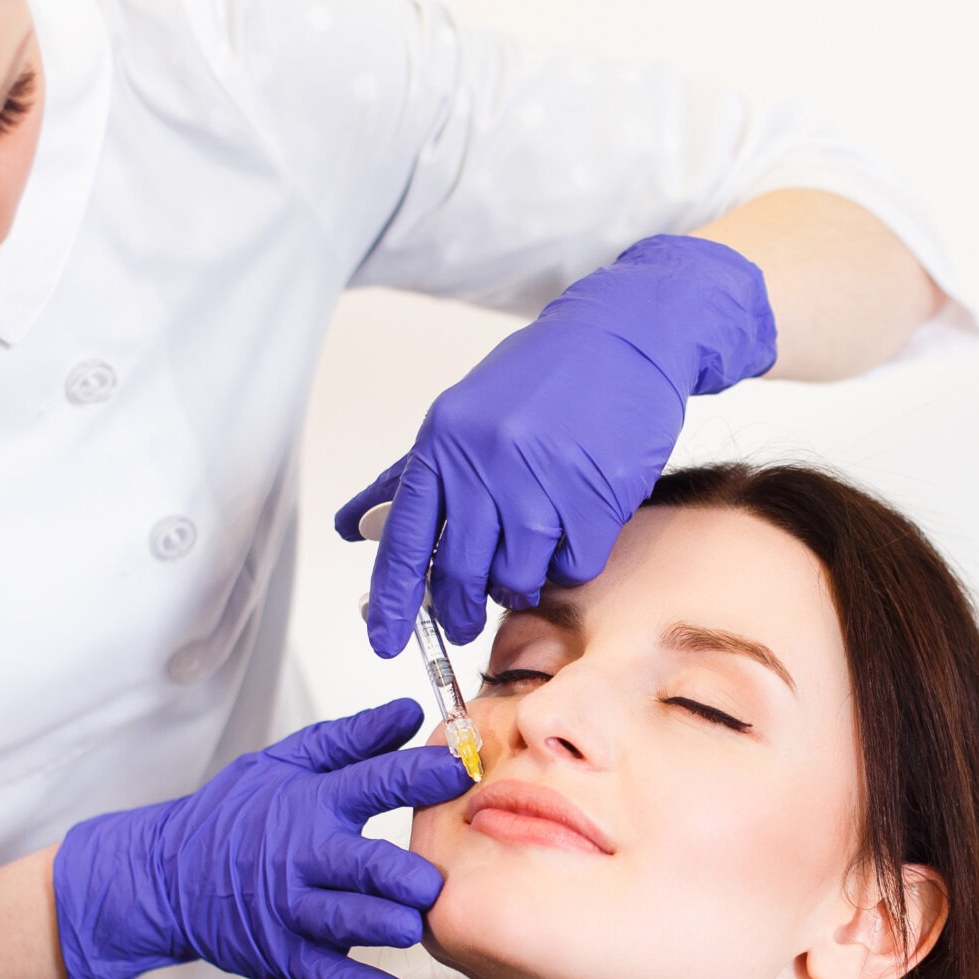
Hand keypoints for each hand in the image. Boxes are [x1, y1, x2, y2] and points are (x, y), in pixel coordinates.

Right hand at [51, 701, 471, 978]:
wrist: (167, 875)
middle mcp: (302, 857)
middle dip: (405, 874)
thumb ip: (352, 739)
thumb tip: (409, 713)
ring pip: (347, 922)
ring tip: (414, 924)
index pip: (373, 783)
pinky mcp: (283, 954)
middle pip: (363, 865)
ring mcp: (291, 910)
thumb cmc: (234, 816)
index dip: (420, 776)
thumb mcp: (285, 763)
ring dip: (388, 925)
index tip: (463, 771)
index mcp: (310, 803)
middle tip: (435, 878)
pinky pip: (328, 976)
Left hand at [337, 234, 777, 653]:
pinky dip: (567, 564)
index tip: (384, 639)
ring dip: (517, 585)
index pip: (405, 539)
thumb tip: (354, 527)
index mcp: (444, 441)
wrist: (624, 339)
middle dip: (459, 611)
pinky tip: (569, 535)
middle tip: (464, 622)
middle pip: (459, 573)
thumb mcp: (461, 414)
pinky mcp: (595, 498)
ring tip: (524, 563)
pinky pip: (571, 567)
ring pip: (516, 578)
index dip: (393, 600)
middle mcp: (487, 463)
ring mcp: (543, 482)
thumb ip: (409, 477)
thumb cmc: (541, 378)